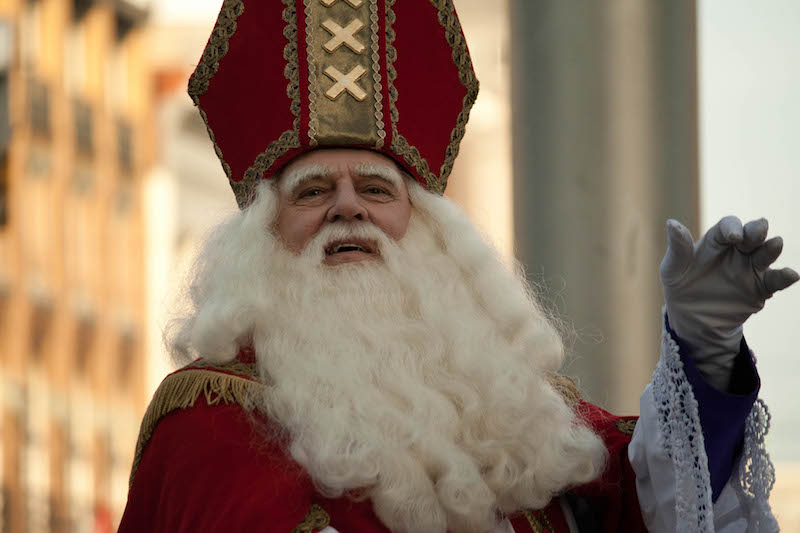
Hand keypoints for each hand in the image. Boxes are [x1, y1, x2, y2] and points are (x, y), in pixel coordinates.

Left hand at [660, 216, 798, 390]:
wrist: (692, 318)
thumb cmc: (680, 285)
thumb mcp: (672, 268)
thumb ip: (678, 248)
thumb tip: (671, 222)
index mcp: (717, 240)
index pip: (728, 226)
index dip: (732, 227)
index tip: (733, 236)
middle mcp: (738, 250)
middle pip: (752, 234)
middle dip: (756, 230)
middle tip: (759, 231)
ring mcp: (751, 268)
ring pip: (766, 254)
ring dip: (771, 248)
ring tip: (776, 244)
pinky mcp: (760, 288)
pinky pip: (775, 281)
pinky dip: (785, 277)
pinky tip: (791, 275)